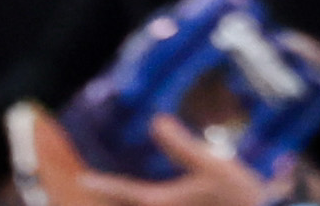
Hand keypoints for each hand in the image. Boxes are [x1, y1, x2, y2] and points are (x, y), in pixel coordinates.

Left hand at [81, 115, 282, 205]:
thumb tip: (156, 122)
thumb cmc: (236, 197)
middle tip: (94, 190)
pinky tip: (156, 198)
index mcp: (161, 202)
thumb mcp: (211, 164)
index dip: (102, 184)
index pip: (124, 191)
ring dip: (129, 203)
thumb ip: (180, 144)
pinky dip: (147, 204)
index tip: (83, 179)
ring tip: (120, 196)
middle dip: (111, 200)